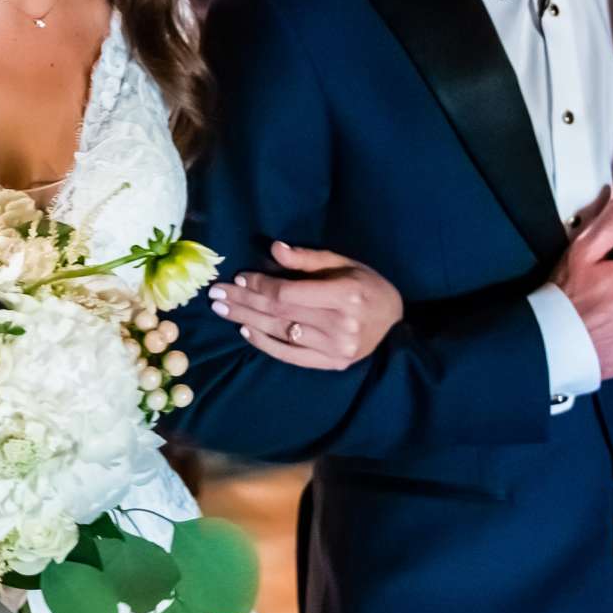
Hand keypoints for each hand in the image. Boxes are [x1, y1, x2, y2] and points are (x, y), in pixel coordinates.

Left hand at [209, 244, 403, 369]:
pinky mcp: (331, 364)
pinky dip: (266, 344)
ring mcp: (335, 349)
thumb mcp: (344, 263)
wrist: (396, 323)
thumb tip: (274, 249)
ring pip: (280, 333)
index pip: (287, 293)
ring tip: (222, 309)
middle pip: (278, 313)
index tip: (239, 276)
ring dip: (246, 320)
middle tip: (215, 294)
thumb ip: (308, 259)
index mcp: (344, 295)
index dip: (259, 285)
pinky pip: (291, 355)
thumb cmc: (368, 286)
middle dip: (243, 301)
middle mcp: (339, 325)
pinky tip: (246, 331)